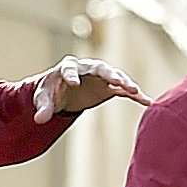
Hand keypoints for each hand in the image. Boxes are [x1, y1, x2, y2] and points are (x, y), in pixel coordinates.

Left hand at [32, 56, 147, 120]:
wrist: (64, 92)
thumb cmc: (51, 91)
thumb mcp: (44, 99)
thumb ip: (43, 108)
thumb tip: (40, 120)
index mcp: (67, 67)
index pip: (69, 68)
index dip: (71, 75)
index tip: (74, 83)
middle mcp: (87, 68)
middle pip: (99, 68)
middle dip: (108, 74)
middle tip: (116, 80)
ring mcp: (101, 77)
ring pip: (115, 76)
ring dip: (125, 82)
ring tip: (134, 90)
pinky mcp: (110, 87)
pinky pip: (124, 90)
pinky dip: (135, 95)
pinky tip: (147, 101)